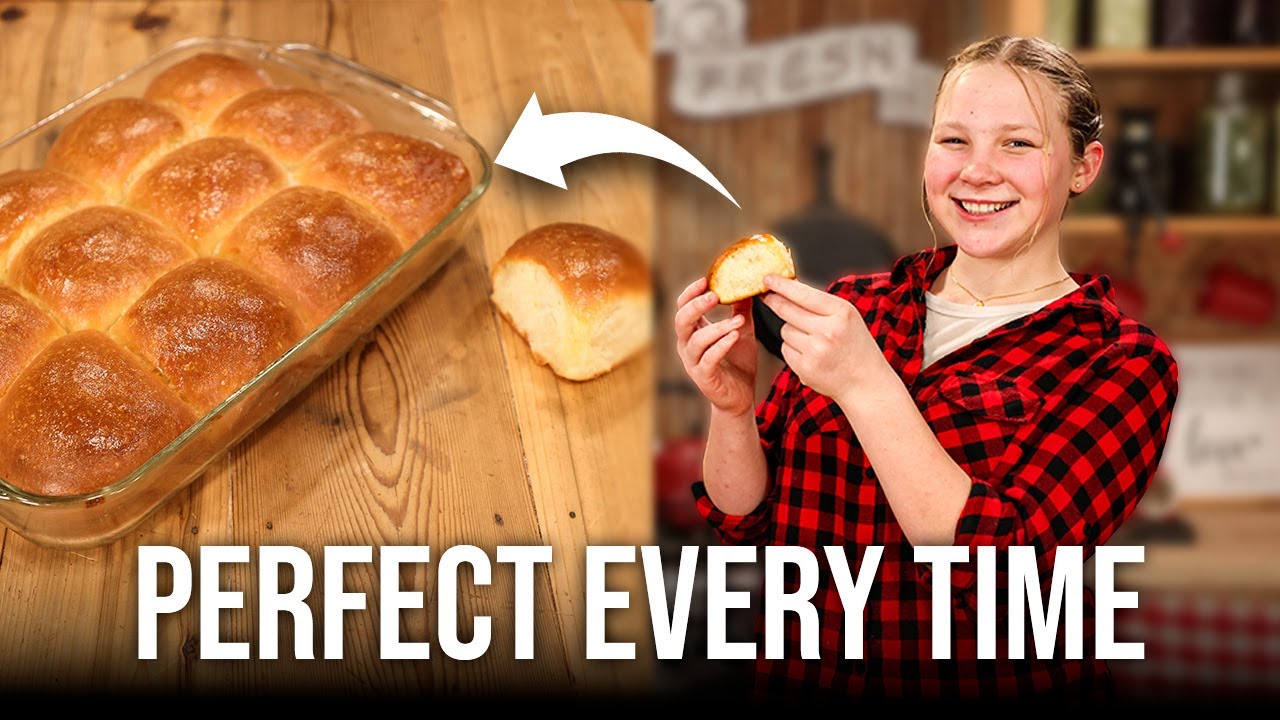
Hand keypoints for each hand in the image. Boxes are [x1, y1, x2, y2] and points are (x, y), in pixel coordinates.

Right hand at [673, 276, 756, 416]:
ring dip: (717, 327)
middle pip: (681, 321)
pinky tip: (734, 336)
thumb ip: (741, 310)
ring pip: (696, 340)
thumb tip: (748, 285)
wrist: (740, 397)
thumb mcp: (741, 331)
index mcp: (693, 332)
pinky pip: (709, 359)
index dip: (691, 293)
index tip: (706, 280)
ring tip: (738, 320)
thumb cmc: (738, 363)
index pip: (683, 307)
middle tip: (714, 295)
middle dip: (696, 306)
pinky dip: (721, 346)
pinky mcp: (704, 377)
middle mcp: (687, 346)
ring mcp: (693, 363)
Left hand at [760, 274, 880, 399]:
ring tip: (812, 339)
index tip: (768, 279)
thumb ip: (821, 303)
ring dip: (791, 331)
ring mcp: (815, 351)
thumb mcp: (848, 317)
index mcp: (841, 313)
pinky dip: (792, 349)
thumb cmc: (856, 347)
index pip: (803, 294)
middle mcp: (828, 331)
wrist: (866, 382)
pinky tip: (809, 353)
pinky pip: (785, 349)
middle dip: (775, 302)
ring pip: (785, 330)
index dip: (782, 285)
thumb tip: (791, 287)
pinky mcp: (805, 368)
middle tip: (769, 297)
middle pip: (787, 310)